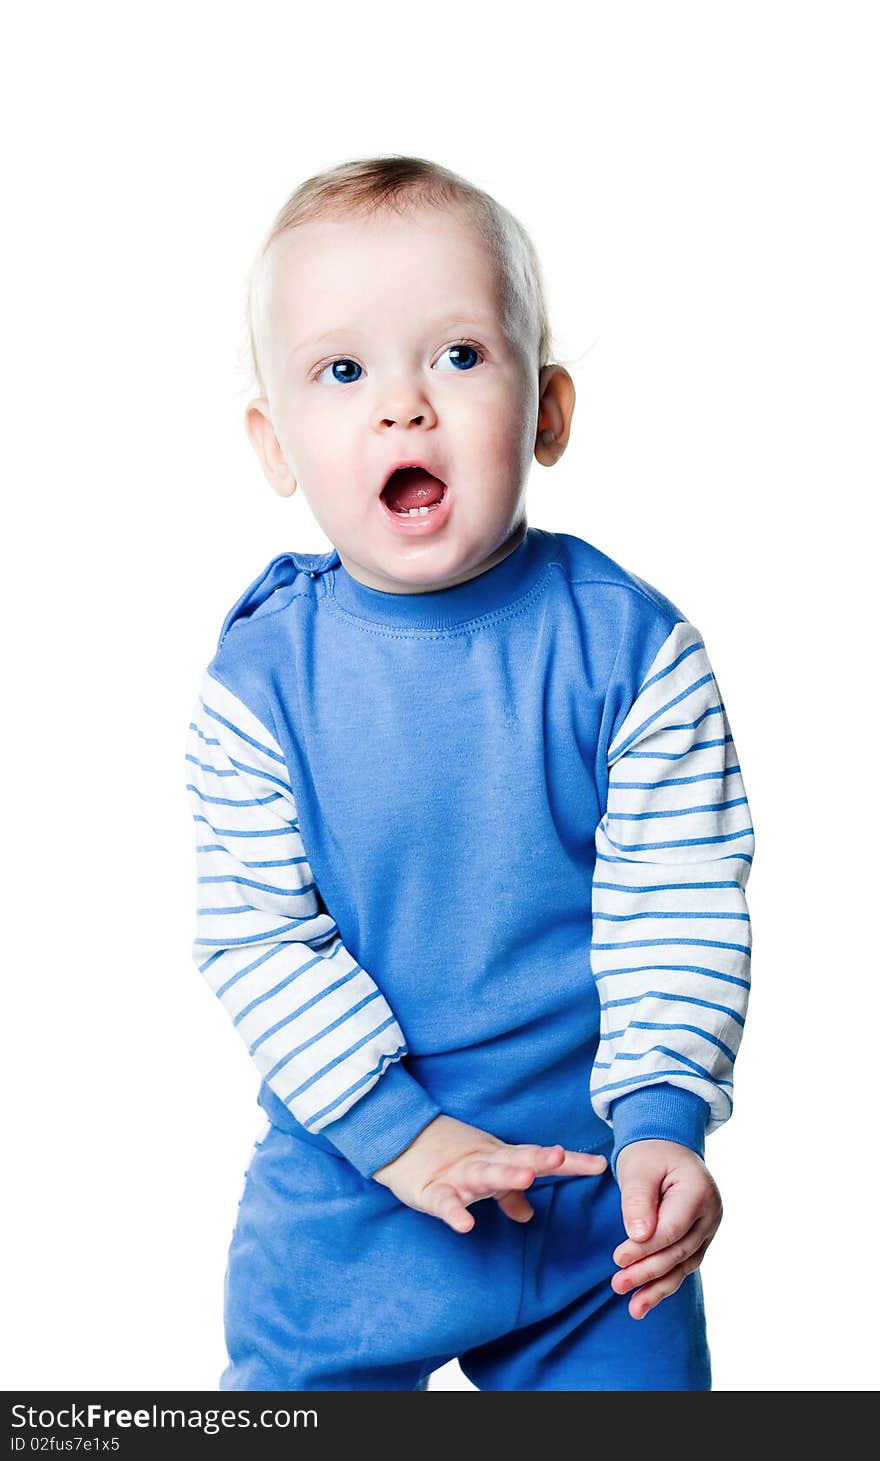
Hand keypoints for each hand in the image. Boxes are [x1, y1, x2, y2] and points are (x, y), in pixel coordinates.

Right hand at [373, 1114, 607, 1233]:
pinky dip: (454, 1214)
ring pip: (484, 1174)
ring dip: (504, 1175)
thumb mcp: (482, 1171)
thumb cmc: (446, 1159)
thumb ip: (508, 1194)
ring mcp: (457, 1175)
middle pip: (515, 1158)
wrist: (397, 1141)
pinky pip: (444, 1204)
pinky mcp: (431, 1191)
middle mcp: (483, 1162)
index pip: (539, 1158)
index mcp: (499, 1158)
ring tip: (526, 1177)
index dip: (569, 1163)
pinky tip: (466, 1226)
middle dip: (539, 1158)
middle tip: (561, 1156)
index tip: (600, 1165)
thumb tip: (530, 1213)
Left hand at [611, 1139, 721, 1319]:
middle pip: (678, 1251)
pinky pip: (682, 1265)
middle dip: (647, 1271)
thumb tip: (638, 1236)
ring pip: (683, 1265)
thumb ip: (638, 1200)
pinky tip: (644, 1301)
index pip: (672, 1229)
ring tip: (632, 1308)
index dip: (645, 1248)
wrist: (667, 1147)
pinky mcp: (700, 1240)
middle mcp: (711, 1214)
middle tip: (617, 1284)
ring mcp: (709, 1229)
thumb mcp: (638, 1168)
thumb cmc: (649, 1154)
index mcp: (698, 1191)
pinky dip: (664, 1283)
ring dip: (657, 1288)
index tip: (618, 1259)